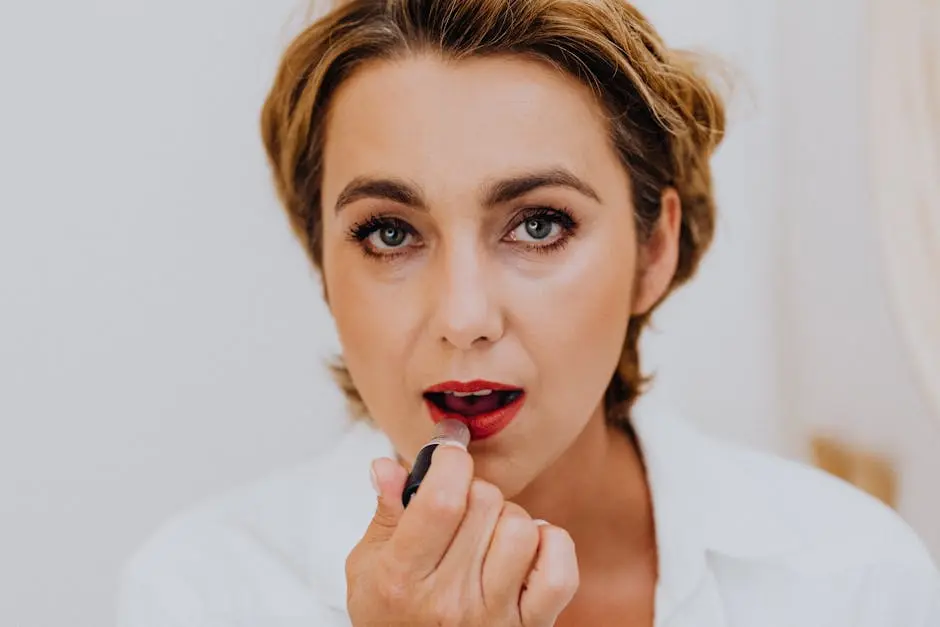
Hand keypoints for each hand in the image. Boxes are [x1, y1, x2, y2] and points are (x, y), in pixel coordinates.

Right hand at [345, 445, 579, 625]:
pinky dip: (550, 545)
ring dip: (506, 517)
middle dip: (472, 489)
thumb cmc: (391, 615)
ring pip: (521, 526)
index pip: (441, 500)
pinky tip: (527, 549)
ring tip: (487, 535)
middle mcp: (450, 600)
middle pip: (484, 501)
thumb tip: (388, 466)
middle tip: (459, 508)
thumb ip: (385, 514)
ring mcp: (494, 617)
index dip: (450, 461)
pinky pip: (560, 569)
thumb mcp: (367, 567)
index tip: (448, 452)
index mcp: (403, 579)